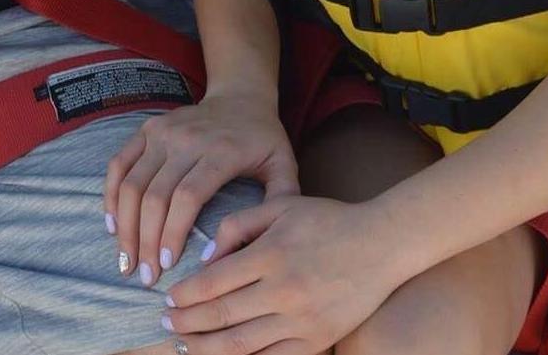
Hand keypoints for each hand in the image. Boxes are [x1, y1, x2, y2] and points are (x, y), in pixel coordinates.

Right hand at [105, 89, 297, 283]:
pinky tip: (113, 226)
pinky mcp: (148, 128)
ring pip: (132, 183)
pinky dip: (110, 196)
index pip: (187, 196)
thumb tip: (270, 244)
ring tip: (127, 261)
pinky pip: (119, 164)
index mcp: (220, 151)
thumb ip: (282, 200)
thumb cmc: (263, 138)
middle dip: (146, 241)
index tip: (167, 267)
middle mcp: (187, 138)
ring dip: (125, 226)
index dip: (172, 233)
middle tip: (144, 277)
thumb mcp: (283, 164)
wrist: (241, 95)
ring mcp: (163, 131)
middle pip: (155, 195)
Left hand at [163, 195, 402, 354]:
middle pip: (221, 316)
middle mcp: (283, 291)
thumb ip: (238, 225)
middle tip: (166, 323)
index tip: (168, 298)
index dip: (185, 295)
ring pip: (240, 345)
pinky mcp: (316, 341)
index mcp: (271, 254)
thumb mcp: (281, 206)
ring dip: (206, 348)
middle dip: (187, 323)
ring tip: (185, 345)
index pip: (213, 282)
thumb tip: (205, 258)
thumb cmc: (327, 219)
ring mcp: (301, 321)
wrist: (380, 244)